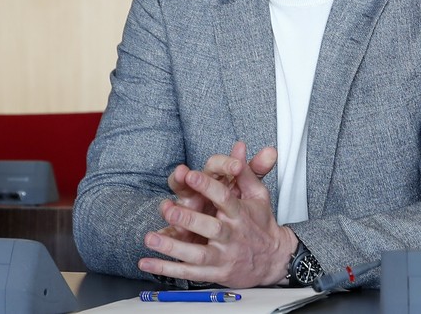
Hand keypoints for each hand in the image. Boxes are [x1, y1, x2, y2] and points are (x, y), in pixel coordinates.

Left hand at [139, 142, 295, 286]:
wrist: (274, 260)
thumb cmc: (261, 223)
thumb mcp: (258, 195)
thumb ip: (245, 172)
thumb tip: (238, 148)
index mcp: (240, 213)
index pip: (224, 197)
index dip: (207, 186)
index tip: (190, 175)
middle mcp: (232, 235)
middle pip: (210, 228)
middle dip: (189, 219)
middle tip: (168, 209)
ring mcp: (223, 256)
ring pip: (196, 254)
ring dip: (172, 248)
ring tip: (151, 238)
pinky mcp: (216, 273)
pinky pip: (188, 273)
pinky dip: (166, 269)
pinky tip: (146, 263)